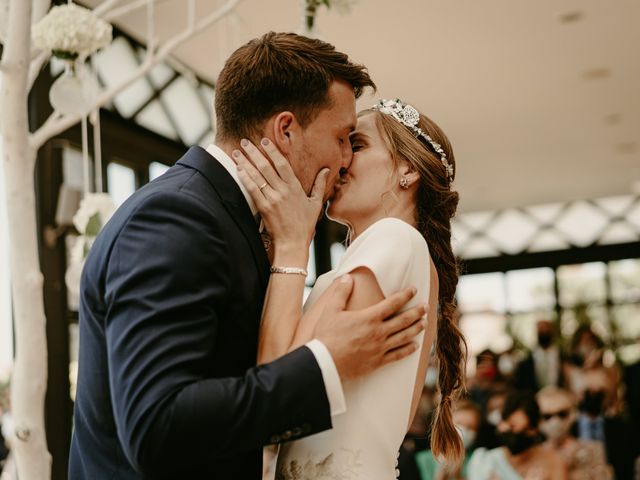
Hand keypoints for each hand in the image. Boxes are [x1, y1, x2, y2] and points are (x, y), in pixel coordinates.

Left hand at [232, 138, 328, 260]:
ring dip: (246, 162)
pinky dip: (245, 178)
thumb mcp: (315, 203)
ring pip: (257, 175)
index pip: (282, 164)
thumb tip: (326, 169)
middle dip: (254, 152)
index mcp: (296, 187)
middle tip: (245, 141)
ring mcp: (274, 199)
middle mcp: (284, 190)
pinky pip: (253, 189)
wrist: (293, 243)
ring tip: (237, 152)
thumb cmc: (305, 225)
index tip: (264, 141)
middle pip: (267, 166)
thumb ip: (319, 184)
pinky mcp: (264, 207)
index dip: (273, 151)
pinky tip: (238, 169)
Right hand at [313, 275, 426, 380]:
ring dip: (416, 329)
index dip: (405, 295)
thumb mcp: (331, 310)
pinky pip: (398, 355)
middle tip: (426, 306)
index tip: (414, 289)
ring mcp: (380, 348)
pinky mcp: (377, 362)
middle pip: (403, 320)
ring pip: (404, 336)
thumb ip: (341, 292)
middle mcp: (379, 332)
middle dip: (417, 312)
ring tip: (425, 323)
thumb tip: (347, 277)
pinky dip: (408, 350)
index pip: (392, 303)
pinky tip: (415, 346)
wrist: (325, 363)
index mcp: (369, 318)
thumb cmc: (326, 336)